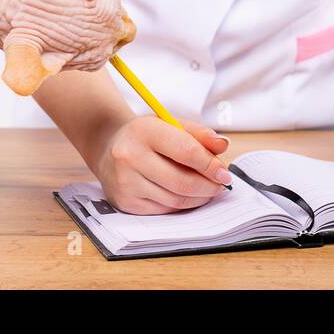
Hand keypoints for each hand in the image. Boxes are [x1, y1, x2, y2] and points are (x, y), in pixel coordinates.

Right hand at [92, 116, 233, 213]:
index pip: (185, 151)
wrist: (108, 147)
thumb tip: (223, 146)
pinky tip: (188, 196)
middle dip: (208, 186)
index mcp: (144, 131)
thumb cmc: (147, 136)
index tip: (224, 172)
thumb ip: (199, 134)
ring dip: (198, 198)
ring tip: (208, 190)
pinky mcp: (125, 202)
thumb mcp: (171, 124)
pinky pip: (163, 209)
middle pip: (181, 181)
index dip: (210, 165)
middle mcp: (129, 157)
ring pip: (174, 199)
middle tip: (220, 185)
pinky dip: (181, 204)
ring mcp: (125, 182)